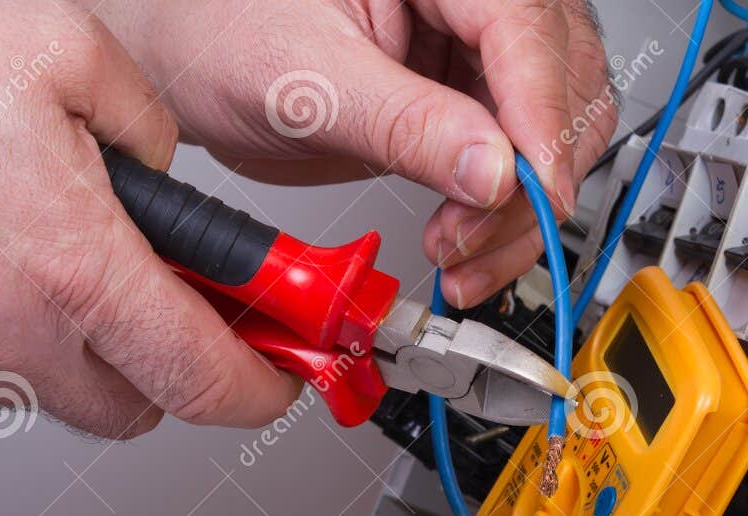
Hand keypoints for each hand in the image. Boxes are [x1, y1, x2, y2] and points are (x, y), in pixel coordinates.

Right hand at [0, 0, 299, 435]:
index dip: (264, 389)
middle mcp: (9, 333)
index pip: (205, 381)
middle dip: (181, 371)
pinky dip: (27, 329)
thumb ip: (144, 130)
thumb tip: (158, 172)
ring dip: (99, 350)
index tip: (285, 373)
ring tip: (93, 262)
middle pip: (138, 411)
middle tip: (198, 312)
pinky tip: (13, 251)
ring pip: (60, 391)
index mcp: (72, 271)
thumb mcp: (63, 53)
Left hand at [97, 0, 613, 308]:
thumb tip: (493, 171)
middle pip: (561, 86)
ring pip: (555, 131)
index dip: (539, 119)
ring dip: (522, 211)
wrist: (186, 59)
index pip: (526, 29)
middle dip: (530, 178)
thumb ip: (405, 125)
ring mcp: (476, 50)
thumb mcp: (307, 83)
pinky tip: (463, 246)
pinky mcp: (467, 102)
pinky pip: (518, 163)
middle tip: (469, 237)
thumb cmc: (220, 30)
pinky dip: (502, 217)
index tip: (531, 193)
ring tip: (457, 254)